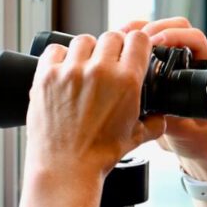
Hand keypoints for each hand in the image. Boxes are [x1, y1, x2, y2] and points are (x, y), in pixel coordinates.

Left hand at [23, 31, 164, 191]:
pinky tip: (63, 71)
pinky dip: (60, 58)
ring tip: (84, 69)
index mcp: (126, 81)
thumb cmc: (99, 155)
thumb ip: (155, 122)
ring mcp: (70, 72)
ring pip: (84, 40)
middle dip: (113, 49)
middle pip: (111, 36)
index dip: (137, 44)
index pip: (138, 39)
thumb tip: (161, 116)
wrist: (65, 169)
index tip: (132, 51)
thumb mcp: (136, 138)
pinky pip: (55, 50)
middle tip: (108, 65)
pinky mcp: (46, 76)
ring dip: (87, 52)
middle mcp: (99, 71)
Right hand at [121, 18, 206, 179]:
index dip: (177, 36)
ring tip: (122, 36)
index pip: (195, 39)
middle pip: (176, 27)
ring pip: (158, 31)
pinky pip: (143, 43)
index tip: (159, 42)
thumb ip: (180, 124)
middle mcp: (192, 60)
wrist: (190, 145)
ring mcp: (173, 60)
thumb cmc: (197, 138)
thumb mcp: (189, 133)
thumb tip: (164, 113)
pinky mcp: (155, 63)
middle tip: (137, 38)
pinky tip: (115, 45)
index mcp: (205, 71)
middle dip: (155, 26)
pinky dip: (129, 40)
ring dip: (139, 29)